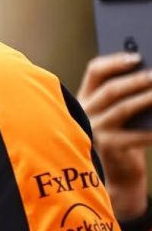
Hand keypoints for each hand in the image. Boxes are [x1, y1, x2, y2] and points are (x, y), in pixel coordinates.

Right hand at [77, 52, 151, 217]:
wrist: (119, 173)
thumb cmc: (124, 136)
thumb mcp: (120, 112)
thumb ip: (126, 95)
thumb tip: (150, 75)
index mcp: (86, 97)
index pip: (95, 71)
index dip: (115, 61)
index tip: (137, 57)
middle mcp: (86, 112)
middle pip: (111, 89)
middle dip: (137, 79)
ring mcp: (95, 131)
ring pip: (123, 108)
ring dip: (147, 98)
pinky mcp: (108, 148)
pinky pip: (135, 135)